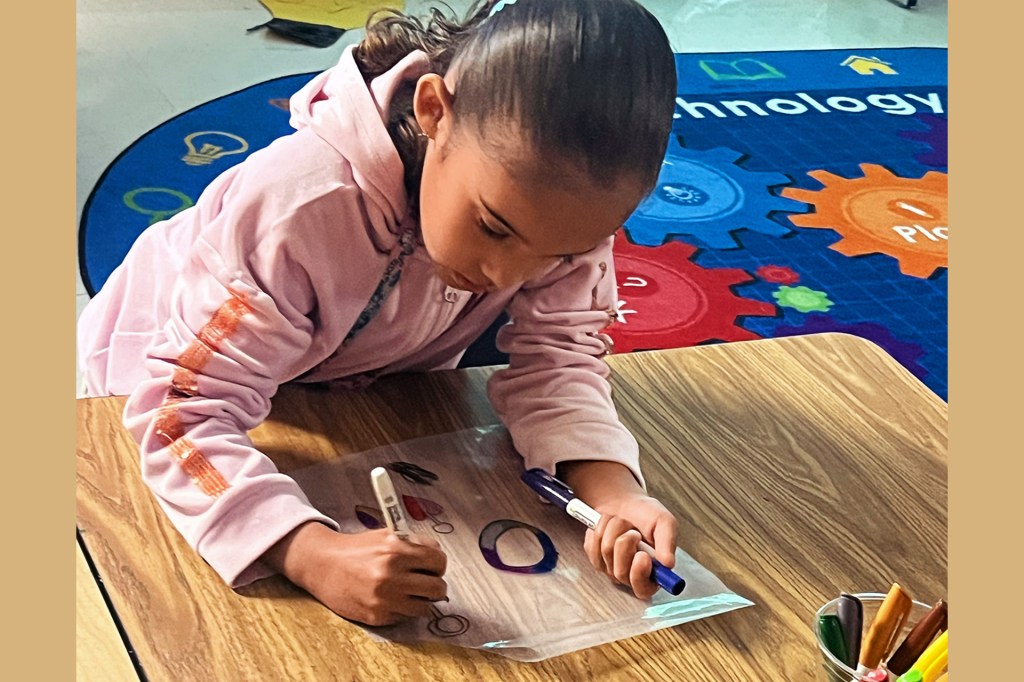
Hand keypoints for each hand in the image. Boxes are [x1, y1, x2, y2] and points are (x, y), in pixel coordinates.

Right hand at [263, 521, 447, 625]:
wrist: (323, 565)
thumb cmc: (356, 549)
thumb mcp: (386, 535)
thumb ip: (414, 543)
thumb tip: (438, 555)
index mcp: (396, 550)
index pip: (438, 562)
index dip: (438, 565)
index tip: (433, 567)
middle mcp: (391, 575)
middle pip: (437, 588)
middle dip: (435, 585)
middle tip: (426, 582)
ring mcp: (384, 598)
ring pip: (425, 607)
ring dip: (421, 600)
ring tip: (410, 592)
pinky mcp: (377, 616)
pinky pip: (406, 617)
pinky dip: (404, 609)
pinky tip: (392, 599)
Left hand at [560, 461, 678, 599]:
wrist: (625, 502)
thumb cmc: (646, 514)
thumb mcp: (664, 522)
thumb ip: (668, 543)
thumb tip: (668, 564)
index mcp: (653, 572)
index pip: (643, 590)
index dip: (640, 575)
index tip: (642, 556)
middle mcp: (631, 574)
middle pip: (620, 572)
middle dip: (625, 542)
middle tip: (634, 531)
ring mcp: (611, 568)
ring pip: (605, 554)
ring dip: (613, 530)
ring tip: (623, 524)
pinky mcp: (595, 557)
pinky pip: (591, 547)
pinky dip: (599, 529)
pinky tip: (609, 527)